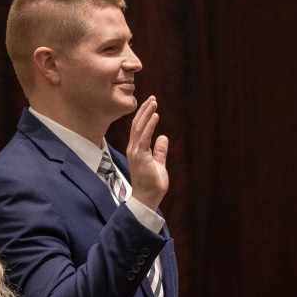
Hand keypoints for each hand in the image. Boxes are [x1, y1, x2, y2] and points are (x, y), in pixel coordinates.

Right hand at [126, 96, 168, 210]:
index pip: (138, 128)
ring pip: (139, 127)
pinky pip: (144, 137)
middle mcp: (133, 148)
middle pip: (137, 124)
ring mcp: (135, 152)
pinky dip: (150, 125)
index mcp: (136, 149)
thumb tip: (163, 137)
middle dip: (145, 110)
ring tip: (153, 102)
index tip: (151, 104)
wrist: (148, 198)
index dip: (144, 115)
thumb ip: (159, 150)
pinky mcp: (140, 156)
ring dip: (146, 113)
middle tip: (152, 98)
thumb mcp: (158, 163)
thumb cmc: (152, 183)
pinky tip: (155, 115)